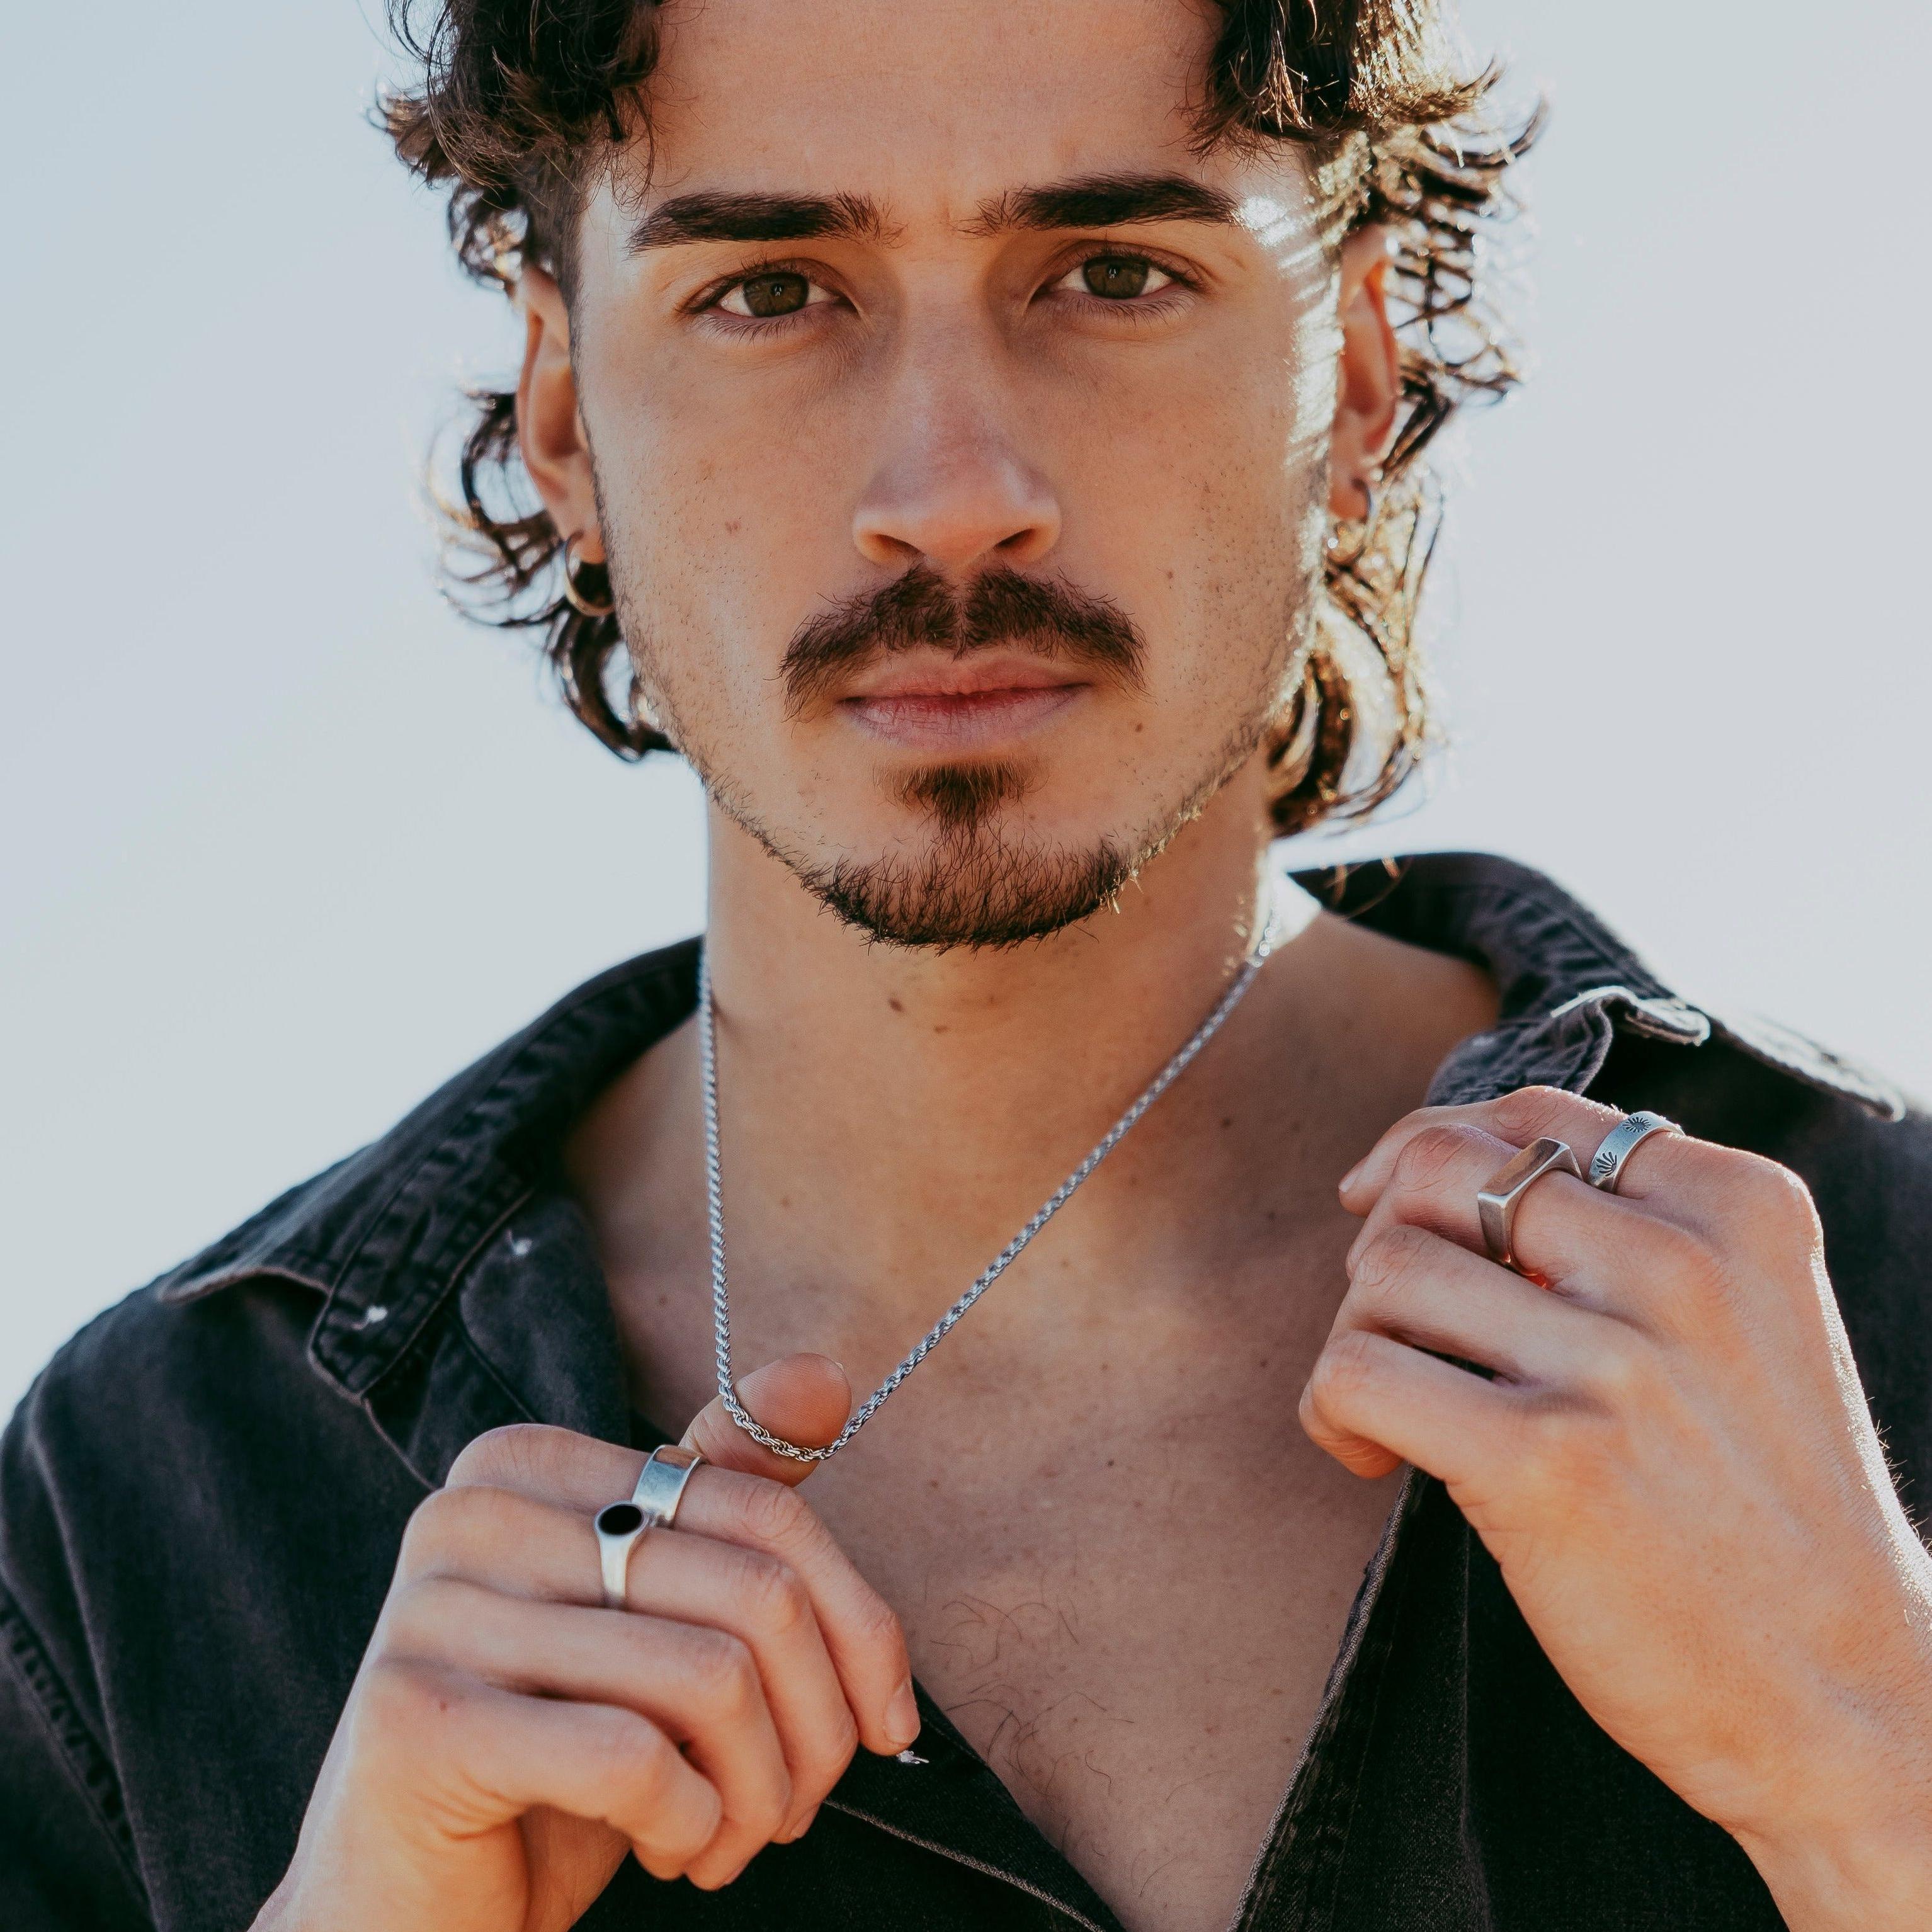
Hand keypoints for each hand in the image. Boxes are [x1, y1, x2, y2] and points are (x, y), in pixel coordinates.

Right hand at [255, 1354, 918, 1931]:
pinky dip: (688, 1823)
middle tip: (800, 1807)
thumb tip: (823, 1378)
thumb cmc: (554, 1760)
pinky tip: (665, 1849)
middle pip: (753, 1591)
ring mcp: (432, 1611)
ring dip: (756, 1791)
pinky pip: (633, 1759)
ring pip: (710, 1678)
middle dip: (816, 1726)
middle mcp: (470, 1512)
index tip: (888, 1723)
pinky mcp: (418, 1723)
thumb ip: (726, 1499)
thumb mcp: (654, 1625)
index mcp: (528, 1464)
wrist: (408, 1913)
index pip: (759, 1508)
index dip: (859, 1625)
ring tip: (726, 1837)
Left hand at [1303, 1087, 1931, 1927]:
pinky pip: (1357, 1371)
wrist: (1845, 1695)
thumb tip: (1420, 1164)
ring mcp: (1617, 1363)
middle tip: (1405, 1330)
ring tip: (1394, 1407)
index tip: (1384, 1205)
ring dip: (1356, 1335)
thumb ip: (1625, 1227)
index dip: (1426, 1144)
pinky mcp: (1545, 1462)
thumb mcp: (1743, 1322)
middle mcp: (1683, 1266)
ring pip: (1384, 1267)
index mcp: (1740, 1209)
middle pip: (1436, 1171)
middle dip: (1386, 1243)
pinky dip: (1332, 1411)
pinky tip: (1373, 1458)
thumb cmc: (1760, 1502)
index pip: (1528, 1112)